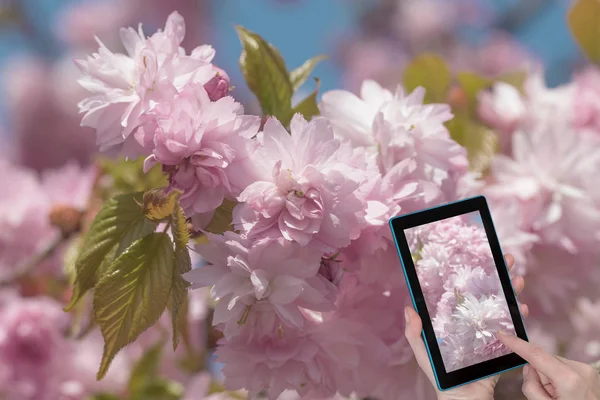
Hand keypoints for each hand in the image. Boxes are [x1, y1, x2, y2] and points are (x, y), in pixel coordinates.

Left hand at [405, 254, 527, 399]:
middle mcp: (475, 323)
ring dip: (513, 292)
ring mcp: (491, 334)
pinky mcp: (502, 347)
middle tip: (506, 260)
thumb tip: (408, 308)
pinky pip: (513, 331)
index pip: (466, 294)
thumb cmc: (441, 377)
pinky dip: (519, 319)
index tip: (479, 258)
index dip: (473, 277)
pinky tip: (521, 309)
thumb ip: (414, 333)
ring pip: (504, 308)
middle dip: (499, 276)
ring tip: (517, 279)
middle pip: (489, 294)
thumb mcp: (423, 353)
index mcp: (458, 321)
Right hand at [498, 333, 599, 398]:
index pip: (535, 354)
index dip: (516, 344)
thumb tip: (529, 369)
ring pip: (553, 363)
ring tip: (558, 396)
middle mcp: (579, 369)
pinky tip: (565, 392)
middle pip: (543, 360)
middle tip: (546, 395)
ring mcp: (586, 370)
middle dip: (539, 374)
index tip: (503, 334)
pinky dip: (559, 377)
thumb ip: (531, 386)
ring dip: (550, 377)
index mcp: (568, 379)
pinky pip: (563, 367)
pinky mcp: (588, 371)